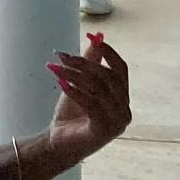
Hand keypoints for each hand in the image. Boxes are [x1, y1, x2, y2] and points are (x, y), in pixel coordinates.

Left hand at [43, 36, 129, 165]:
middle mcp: (124, 110)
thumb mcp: (80, 83)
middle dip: (83, 62)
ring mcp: (116, 122)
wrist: (61, 142)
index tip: (94, 38)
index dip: (109, 52)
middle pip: (107, 77)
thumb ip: (90, 62)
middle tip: (61, 55)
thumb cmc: (72, 113)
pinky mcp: (104, 130)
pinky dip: (75, 91)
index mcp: (122, 98)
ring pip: (97, 88)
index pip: (122, 70)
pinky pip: (91, 104)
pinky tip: (60, 83)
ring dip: (73, 74)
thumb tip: (97, 37)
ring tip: (55, 68)